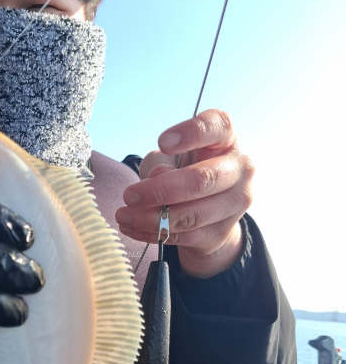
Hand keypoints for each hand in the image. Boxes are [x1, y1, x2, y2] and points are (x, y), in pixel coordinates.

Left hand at [115, 109, 253, 277]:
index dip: (191, 133)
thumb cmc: (186, 170)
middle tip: (129, 195)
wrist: (210, 208)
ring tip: (123, 216)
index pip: (218, 126)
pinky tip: (131, 227)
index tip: (162, 142)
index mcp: (227, 140)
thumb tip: (157, 179)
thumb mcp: (173, 156)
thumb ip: (164, 161)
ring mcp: (235, 203)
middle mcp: (239, 169)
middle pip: (202, 180)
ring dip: (151, 218)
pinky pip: (184, 236)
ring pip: (192, 215)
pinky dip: (152, 233)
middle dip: (160, 190)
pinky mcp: (222, 232)